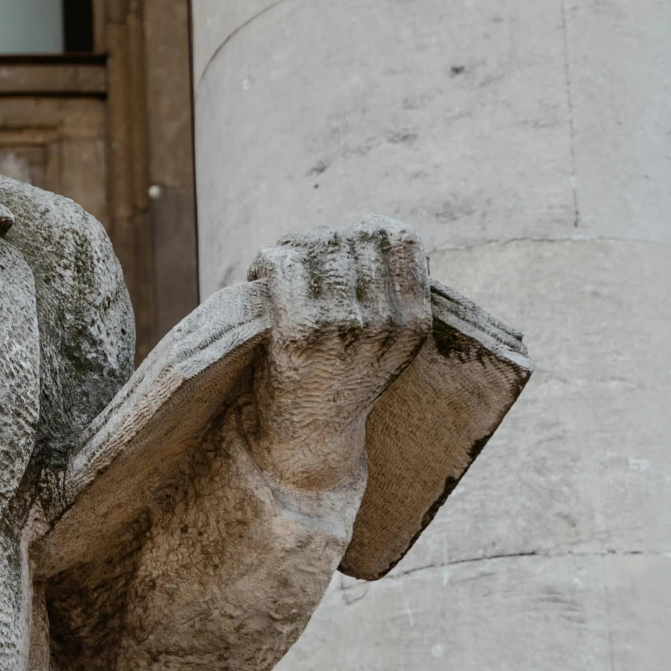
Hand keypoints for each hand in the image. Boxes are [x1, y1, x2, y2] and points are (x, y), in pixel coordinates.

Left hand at [246, 218, 430, 496]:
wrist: (308, 444)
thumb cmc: (336, 382)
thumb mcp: (381, 340)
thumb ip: (385, 294)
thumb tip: (372, 226)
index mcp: (415, 320)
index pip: (403, 237)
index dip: (364, 228)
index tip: (335, 245)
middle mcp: (387, 322)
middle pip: (353, 237)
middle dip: (318, 237)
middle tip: (292, 257)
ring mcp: (346, 328)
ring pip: (317, 246)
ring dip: (288, 248)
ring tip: (273, 268)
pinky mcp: (303, 335)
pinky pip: (283, 266)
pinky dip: (266, 263)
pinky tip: (255, 281)